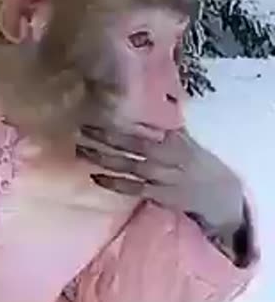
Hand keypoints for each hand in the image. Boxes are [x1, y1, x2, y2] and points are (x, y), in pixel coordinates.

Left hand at [78, 126, 245, 233]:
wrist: (221, 195)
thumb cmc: (197, 163)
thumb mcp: (185, 141)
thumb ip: (163, 128)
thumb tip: (146, 106)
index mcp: (174, 139)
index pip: (142, 127)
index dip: (118, 120)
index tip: (95, 112)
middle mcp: (168, 156)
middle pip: (132, 144)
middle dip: (106, 136)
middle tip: (81, 128)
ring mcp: (163, 176)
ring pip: (128, 165)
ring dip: (103, 157)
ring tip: (80, 149)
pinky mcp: (159, 194)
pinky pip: (133, 188)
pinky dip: (114, 183)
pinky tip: (95, 177)